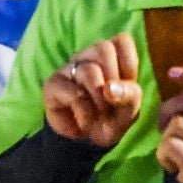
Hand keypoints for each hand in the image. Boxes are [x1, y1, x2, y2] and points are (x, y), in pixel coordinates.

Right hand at [42, 32, 143, 149]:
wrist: (85, 142)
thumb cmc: (110, 118)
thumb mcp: (129, 110)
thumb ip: (130, 95)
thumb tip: (110, 89)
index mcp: (111, 55)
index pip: (122, 40)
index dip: (129, 65)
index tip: (127, 89)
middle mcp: (88, 56)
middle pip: (104, 49)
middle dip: (114, 83)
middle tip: (112, 105)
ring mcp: (69, 68)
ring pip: (88, 71)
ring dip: (100, 102)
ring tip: (99, 116)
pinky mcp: (53, 84)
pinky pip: (73, 93)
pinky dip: (85, 113)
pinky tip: (85, 121)